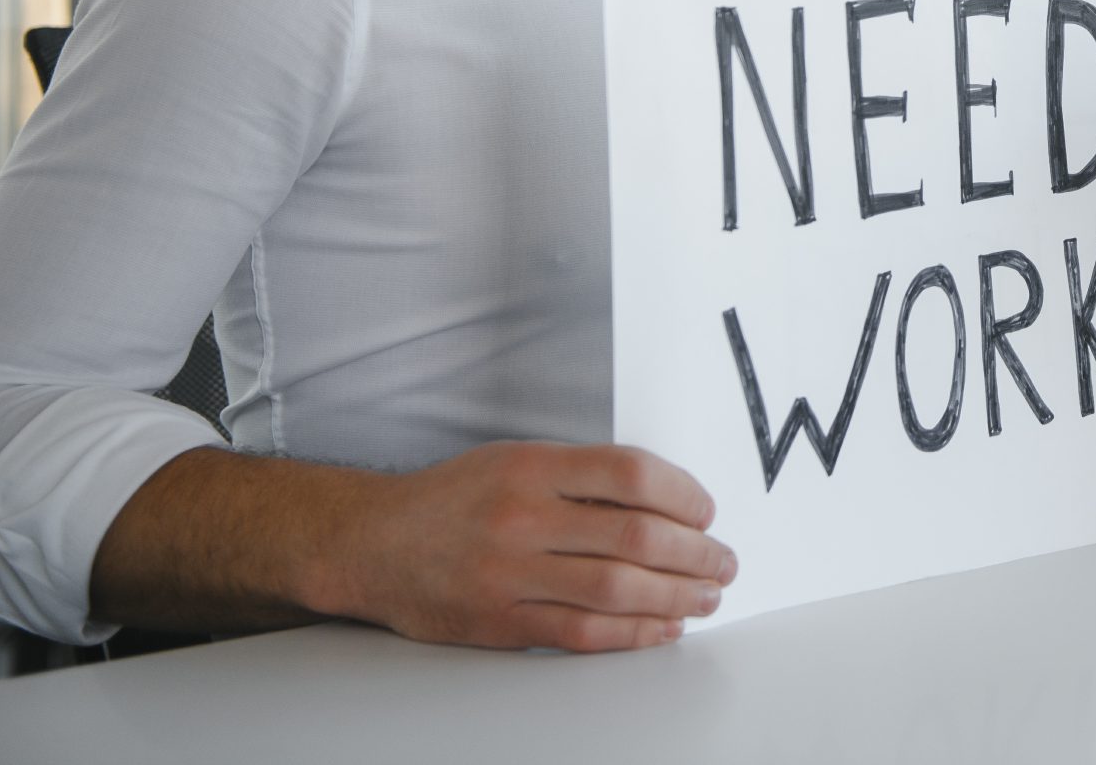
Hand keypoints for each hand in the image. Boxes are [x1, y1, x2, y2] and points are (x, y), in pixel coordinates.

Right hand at [330, 441, 736, 651]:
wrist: (372, 542)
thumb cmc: (453, 498)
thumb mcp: (514, 460)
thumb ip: (581, 477)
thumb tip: (664, 503)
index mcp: (532, 467)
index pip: (630, 472)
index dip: (682, 493)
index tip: (707, 510)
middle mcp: (523, 517)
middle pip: (634, 535)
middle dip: (694, 552)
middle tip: (723, 561)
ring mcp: (510, 574)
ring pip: (616, 589)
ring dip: (675, 596)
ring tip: (706, 596)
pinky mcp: (500, 622)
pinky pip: (581, 633)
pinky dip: (632, 634)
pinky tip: (663, 628)